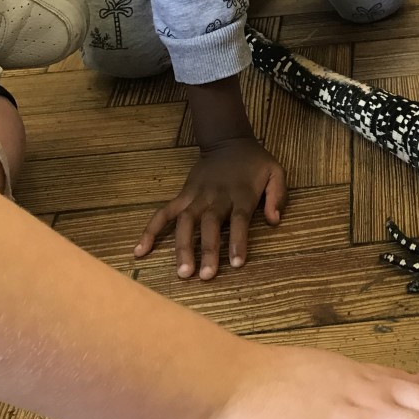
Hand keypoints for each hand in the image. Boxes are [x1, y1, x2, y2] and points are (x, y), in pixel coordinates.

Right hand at [134, 136, 287, 278]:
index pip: (239, 219)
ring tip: (182, 272)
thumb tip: (274, 220)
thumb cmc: (254, 163)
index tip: (236, 264)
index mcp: (241, 193)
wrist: (228, 142)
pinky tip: (140, 251)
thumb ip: (278, 195)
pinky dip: (150, 230)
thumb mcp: (276, 172)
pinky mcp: (183, 195)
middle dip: (207, 249)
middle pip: (210, 224)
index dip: (238, 241)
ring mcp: (196, 195)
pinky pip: (163, 212)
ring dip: (182, 247)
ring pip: (185, 221)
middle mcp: (216, 196)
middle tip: (205, 276)